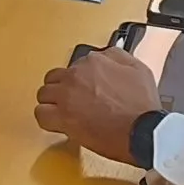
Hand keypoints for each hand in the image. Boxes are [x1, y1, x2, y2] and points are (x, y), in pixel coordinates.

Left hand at [34, 46, 161, 162]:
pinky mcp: (62, 117)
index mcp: (93, 62)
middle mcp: (76, 75)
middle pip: (54, 78)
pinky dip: (47, 118)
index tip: (85, 89)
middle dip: (61, 88)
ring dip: (52, 102)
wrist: (143, 130)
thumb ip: (118, 56)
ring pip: (44, 94)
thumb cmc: (143, 106)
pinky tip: (56, 122)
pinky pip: (41, 114)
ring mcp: (67, 96)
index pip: (75, 66)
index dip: (80, 80)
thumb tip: (106, 54)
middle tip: (71, 100)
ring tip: (63, 112)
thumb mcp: (138, 69)